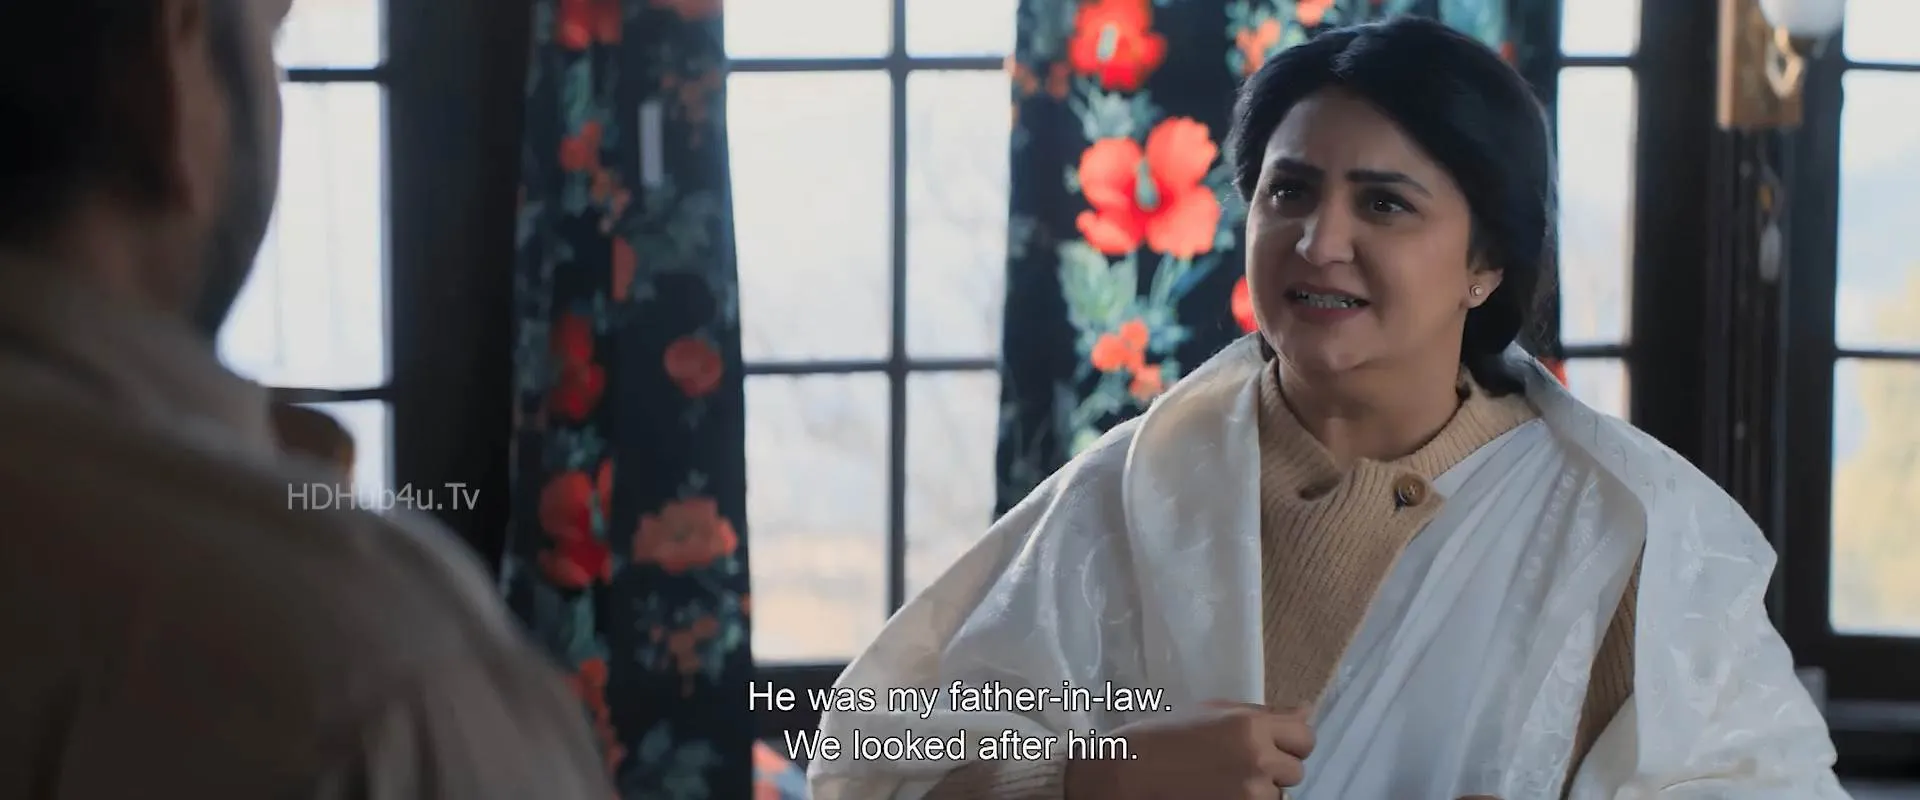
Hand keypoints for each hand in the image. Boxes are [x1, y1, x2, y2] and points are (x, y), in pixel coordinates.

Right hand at [1064, 700, 1313, 799]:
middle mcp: (1258, 760)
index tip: (1272, 745)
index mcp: (1252, 725)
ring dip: (1260, 790)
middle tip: (1241, 764)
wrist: (1127, 773)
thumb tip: (1308, 712)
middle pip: (1296, 770)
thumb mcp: (1213, 711)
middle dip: (1275, 768)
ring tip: (1223, 780)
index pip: (1305, 737)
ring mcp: (1250, 795)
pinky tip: (1218, 793)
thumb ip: (1263, 713)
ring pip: (1278, 795)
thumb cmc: (1165, 736)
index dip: (1290, 742)